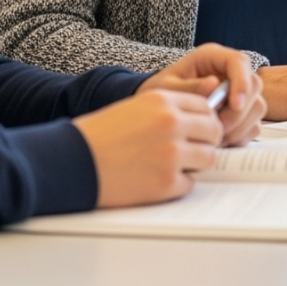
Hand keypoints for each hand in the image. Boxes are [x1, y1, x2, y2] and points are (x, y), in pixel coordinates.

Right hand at [73, 90, 222, 206]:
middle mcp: (172, 123)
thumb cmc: (100, 135)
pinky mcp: (166, 182)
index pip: (206, 106)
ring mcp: (172, 153)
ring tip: (173, 165)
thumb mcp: (138, 107)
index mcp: (164, 101)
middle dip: (205, 141)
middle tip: (190, 149)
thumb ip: (170, 110)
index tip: (197, 129)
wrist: (73, 160)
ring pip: (208, 158)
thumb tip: (200, 121)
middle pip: (213, 131)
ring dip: (195, 163)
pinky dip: (178, 184)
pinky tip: (157, 179)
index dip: (204, 119)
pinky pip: (189, 184)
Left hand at [137, 43, 265, 145]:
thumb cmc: (158, 94)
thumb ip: (188, 87)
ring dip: (240, 126)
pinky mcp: (240, 113)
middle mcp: (228, 72)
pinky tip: (219, 143)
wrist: (153, 112)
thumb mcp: (165, 89)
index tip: (234, 104)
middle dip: (240, 111)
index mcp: (212, 58)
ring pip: (257, 107)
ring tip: (214, 139)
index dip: (242, 82)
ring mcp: (236, 93)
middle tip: (218, 129)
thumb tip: (213, 85)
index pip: (239, 62)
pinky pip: (252, 125)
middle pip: (254, 85)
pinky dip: (240, 136)